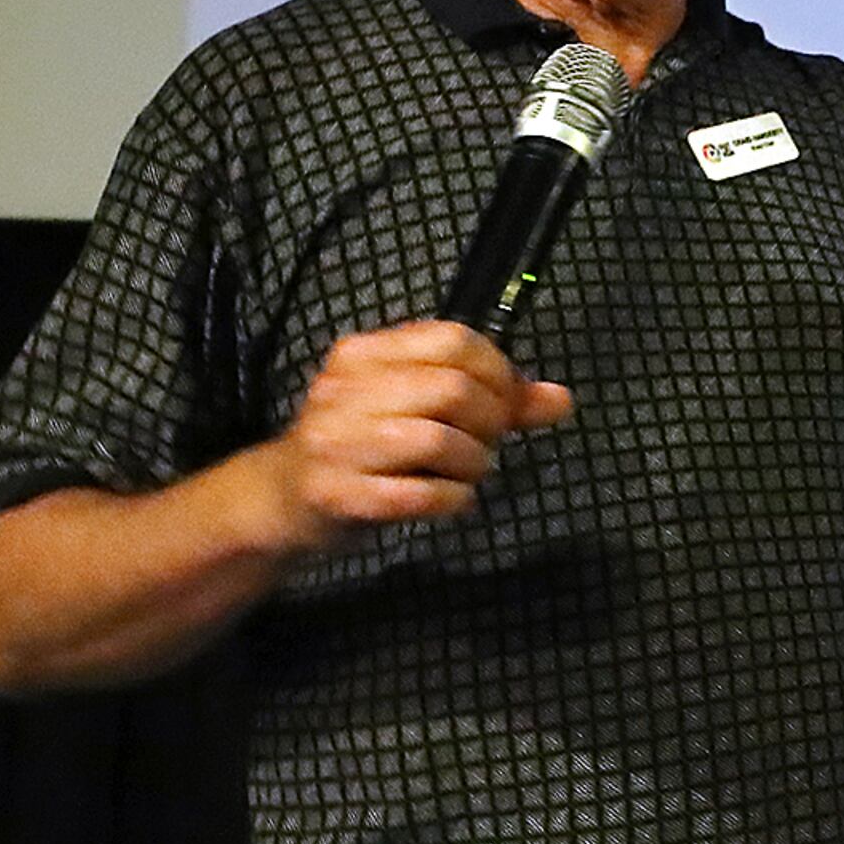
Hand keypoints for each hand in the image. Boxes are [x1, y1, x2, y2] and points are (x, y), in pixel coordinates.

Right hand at [261, 319, 576, 548]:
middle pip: (453, 389)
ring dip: (474, 464)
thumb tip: (561, 399)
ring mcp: (336, 442)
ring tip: (468, 474)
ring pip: (438, 440)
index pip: (453, 341)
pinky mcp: (335, 494)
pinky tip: (451, 500)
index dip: (498, 372)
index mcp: (363, 354)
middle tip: (486, 444)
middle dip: (491, 422)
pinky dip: (451, 499)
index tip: (505, 403)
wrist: (283, 503)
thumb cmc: (362, 448)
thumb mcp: (416, 408)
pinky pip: (418, 494)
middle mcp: (343, 390)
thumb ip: (492, 398)